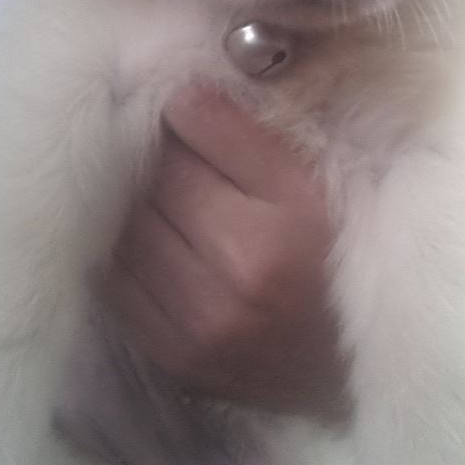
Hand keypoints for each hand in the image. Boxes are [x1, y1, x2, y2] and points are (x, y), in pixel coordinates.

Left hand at [103, 85, 346, 418]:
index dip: (187, 115)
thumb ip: (251, 137)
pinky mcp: (174, 357)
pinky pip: (120, 283)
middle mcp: (237, 276)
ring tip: (168, 200)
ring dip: (140, 205)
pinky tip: (158, 244)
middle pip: (159, 182)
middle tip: (179, 155)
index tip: (189, 111)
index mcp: (284, 222)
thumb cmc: (337, 263)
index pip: (200, 137)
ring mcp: (199, 325)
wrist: (345, 369)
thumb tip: (184, 95)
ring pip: (130, 229)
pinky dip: (130, 254)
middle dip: (162, 159)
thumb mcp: (314, 189)